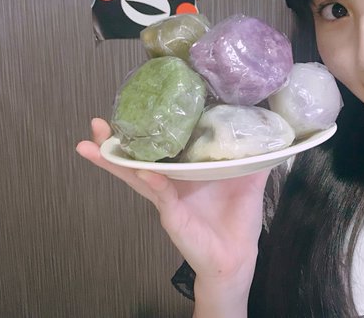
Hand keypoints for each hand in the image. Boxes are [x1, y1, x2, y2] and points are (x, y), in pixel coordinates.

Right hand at [76, 119, 269, 285]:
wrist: (238, 255)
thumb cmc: (239, 218)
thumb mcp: (250, 180)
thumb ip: (253, 157)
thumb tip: (267, 129)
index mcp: (187, 170)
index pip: (162, 146)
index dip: (146, 129)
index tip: (131, 109)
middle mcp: (171, 181)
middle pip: (137, 158)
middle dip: (114, 142)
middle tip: (96, 124)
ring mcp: (167, 198)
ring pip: (136, 175)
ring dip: (116, 161)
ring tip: (95, 144)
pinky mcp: (173, 215)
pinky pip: (160, 196)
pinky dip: (153, 183)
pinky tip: (143, 171)